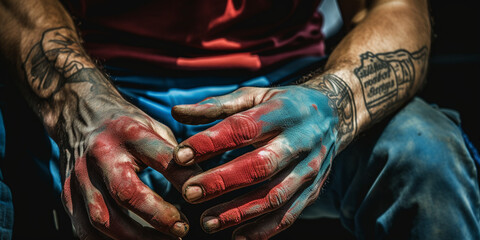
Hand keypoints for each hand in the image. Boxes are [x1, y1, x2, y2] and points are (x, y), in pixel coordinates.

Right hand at [60, 105, 200, 238]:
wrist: (78, 114)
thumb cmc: (126, 125)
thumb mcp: (152, 125)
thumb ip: (173, 152)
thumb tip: (200, 183)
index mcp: (128, 132)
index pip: (160, 157)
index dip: (182, 179)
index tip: (198, 195)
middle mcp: (100, 153)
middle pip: (126, 192)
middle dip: (157, 216)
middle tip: (182, 229)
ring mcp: (79, 175)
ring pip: (102, 218)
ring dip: (135, 238)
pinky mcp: (67, 193)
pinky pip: (83, 229)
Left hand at [172, 84, 353, 238]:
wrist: (333, 114)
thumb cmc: (282, 104)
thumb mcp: (254, 95)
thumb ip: (217, 106)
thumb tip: (178, 112)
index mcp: (283, 111)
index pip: (244, 128)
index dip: (212, 142)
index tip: (181, 156)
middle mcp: (301, 140)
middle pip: (261, 165)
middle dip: (223, 182)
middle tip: (189, 193)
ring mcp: (311, 167)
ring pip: (276, 195)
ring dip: (239, 212)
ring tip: (206, 222)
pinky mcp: (315, 188)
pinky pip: (290, 213)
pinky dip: (264, 229)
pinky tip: (237, 236)